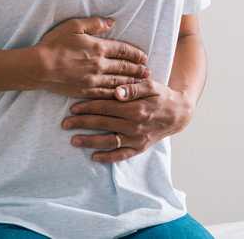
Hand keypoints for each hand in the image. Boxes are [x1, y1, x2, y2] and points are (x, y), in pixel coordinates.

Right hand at [30, 16, 149, 98]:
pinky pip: (105, 93)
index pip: (123, 51)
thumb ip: (95, 23)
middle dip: (137, 69)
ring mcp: (93, 80)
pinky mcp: (85, 91)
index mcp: (98, 48)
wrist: (38, 67)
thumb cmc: (54, 44)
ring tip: (141, 83)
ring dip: (131, 82)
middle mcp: (99, 65)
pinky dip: (117, 94)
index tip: (144, 57)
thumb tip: (112, 22)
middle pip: (124, 67)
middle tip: (148, 72)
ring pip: (118, 81)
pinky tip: (123, 95)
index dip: (135, 54)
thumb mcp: (74, 26)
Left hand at [61, 78, 194, 162]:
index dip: (88, 106)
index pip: (106, 107)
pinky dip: (107, 157)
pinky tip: (94, 156)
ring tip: (73, 140)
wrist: (178, 114)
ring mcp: (136, 138)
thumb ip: (133, 87)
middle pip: (103, 123)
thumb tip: (116, 91)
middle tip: (65, 123)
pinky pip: (121, 155)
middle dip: (82, 123)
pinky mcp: (139, 148)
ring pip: (108, 141)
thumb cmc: (162, 96)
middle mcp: (134, 125)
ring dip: (89, 141)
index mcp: (135, 108)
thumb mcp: (151, 85)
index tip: (73, 107)